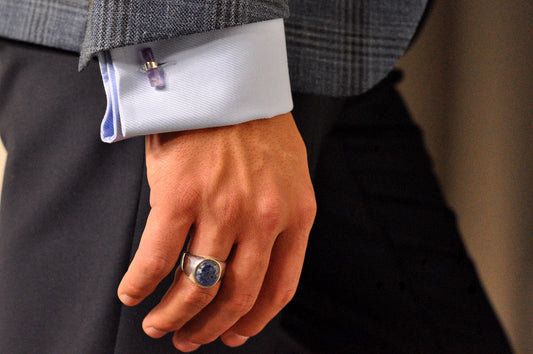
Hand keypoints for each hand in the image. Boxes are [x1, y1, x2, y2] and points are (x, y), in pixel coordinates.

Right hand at [116, 112, 315, 350]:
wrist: (227, 81)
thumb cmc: (257, 127)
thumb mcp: (289, 174)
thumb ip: (281, 219)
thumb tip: (253, 263)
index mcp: (296, 216)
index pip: (278, 289)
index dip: (252, 321)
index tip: (234, 335)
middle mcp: (263, 219)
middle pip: (236, 296)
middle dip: (210, 328)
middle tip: (190, 339)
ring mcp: (222, 209)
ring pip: (196, 286)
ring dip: (174, 315)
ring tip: (159, 324)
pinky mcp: (180, 196)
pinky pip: (156, 259)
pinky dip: (141, 284)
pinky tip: (131, 293)